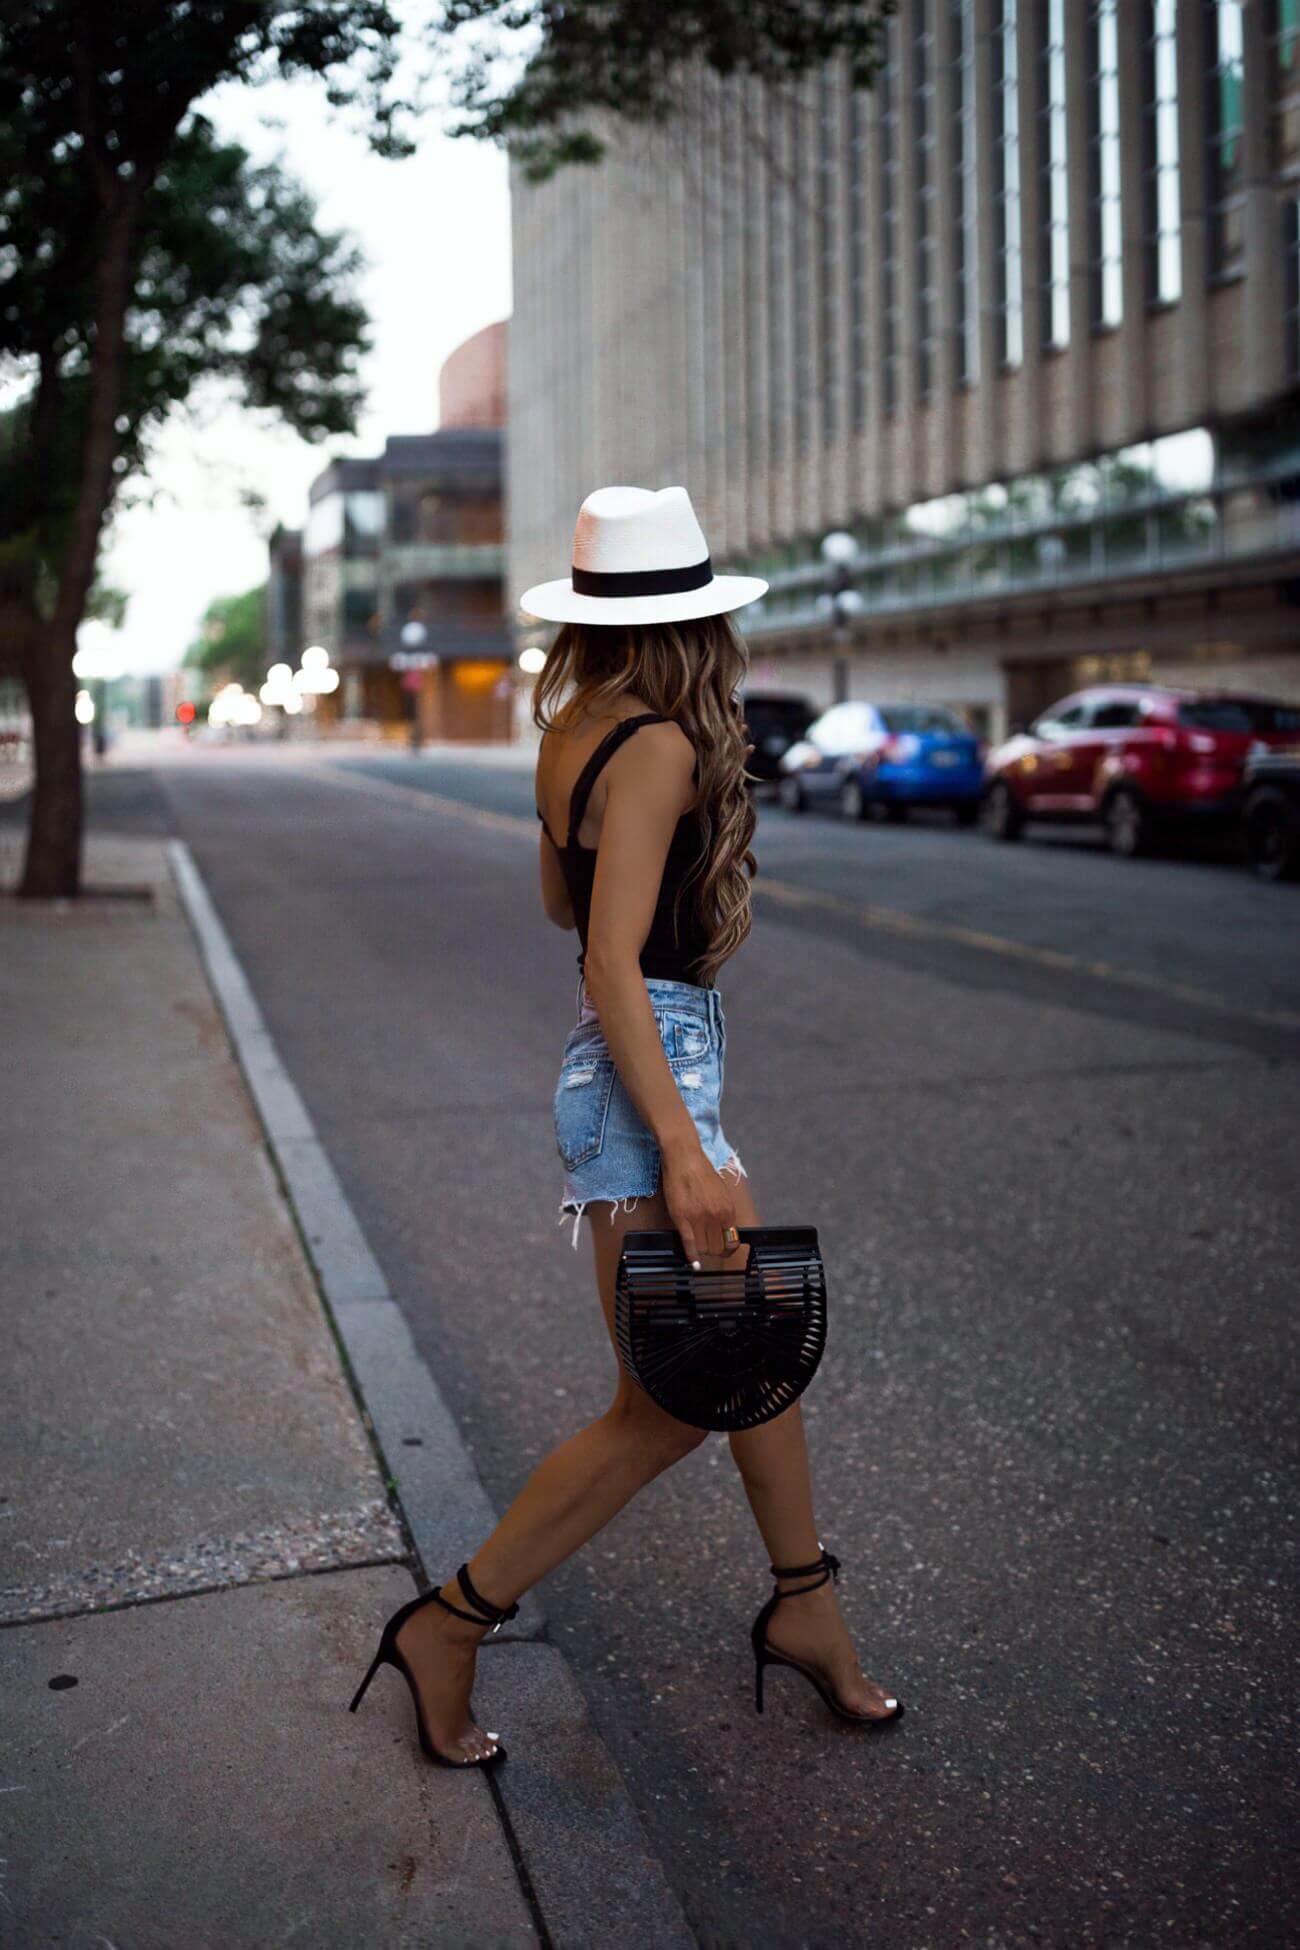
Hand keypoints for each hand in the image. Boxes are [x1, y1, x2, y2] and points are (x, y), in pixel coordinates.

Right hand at [661, 1142, 736, 1263]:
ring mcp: (699, 1218)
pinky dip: (691, 1256)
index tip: (722, 1250)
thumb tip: (724, 1231)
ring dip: (701, 1251)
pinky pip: (689, 1244)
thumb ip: (723, 1213)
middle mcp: (716, 1216)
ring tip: (697, 1246)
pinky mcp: (682, 1218)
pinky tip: (692, 1261)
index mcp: (728, 1210)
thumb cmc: (702, 1173)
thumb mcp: (721, 1193)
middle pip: (717, 1248)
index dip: (727, 1249)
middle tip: (707, 1248)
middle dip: (713, 1251)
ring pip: (703, 1249)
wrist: (685, 1158)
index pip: (732, 1241)